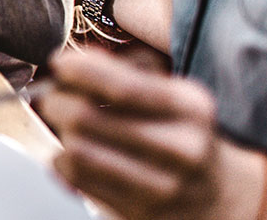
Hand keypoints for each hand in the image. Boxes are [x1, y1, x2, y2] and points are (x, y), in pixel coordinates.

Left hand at [41, 46, 253, 219]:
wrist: (211, 195)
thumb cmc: (178, 133)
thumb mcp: (171, 94)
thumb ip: (125, 71)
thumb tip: (73, 62)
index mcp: (191, 108)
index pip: (122, 87)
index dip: (79, 71)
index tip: (59, 64)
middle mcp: (181, 148)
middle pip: (86, 117)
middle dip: (57, 101)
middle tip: (55, 98)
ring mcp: (161, 185)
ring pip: (76, 149)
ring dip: (61, 133)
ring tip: (69, 127)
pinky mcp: (137, 210)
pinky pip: (75, 176)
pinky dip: (62, 160)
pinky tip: (76, 155)